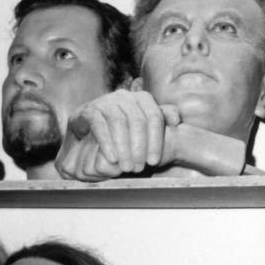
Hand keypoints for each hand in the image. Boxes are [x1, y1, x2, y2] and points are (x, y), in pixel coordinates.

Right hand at [56, 86, 179, 180]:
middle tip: (138, 168)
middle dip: (139, 148)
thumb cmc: (121, 132)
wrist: (88, 131)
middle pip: (137, 121)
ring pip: (119, 122)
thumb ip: (160, 120)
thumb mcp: (142, 127)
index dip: (156, 141)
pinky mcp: (89, 111)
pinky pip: (99, 125)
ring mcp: (106, 102)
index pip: (154, 116)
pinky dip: (106, 143)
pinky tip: (112, 159)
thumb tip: (177, 119)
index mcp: (142, 98)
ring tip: (126, 166)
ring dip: (124, 147)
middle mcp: (125, 96)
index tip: (154, 162)